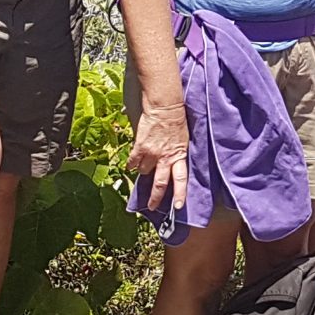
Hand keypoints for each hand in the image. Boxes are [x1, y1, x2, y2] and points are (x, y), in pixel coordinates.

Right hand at [129, 99, 190, 214]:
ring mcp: (152, 153)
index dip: (180, 194)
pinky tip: (131, 165)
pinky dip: (131, 165)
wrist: (165, 107)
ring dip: (144, 171)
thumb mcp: (183, 141)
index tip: (178, 207)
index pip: (181, 179)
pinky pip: (133, 162)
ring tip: (145, 165)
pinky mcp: (140, 147)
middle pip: (160, 183)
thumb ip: (177, 155)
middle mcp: (165, 158)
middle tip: (152, 207)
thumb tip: (173, 165)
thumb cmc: (177, 122)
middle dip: (155, 198)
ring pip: (144, 171)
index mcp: (179, 156)